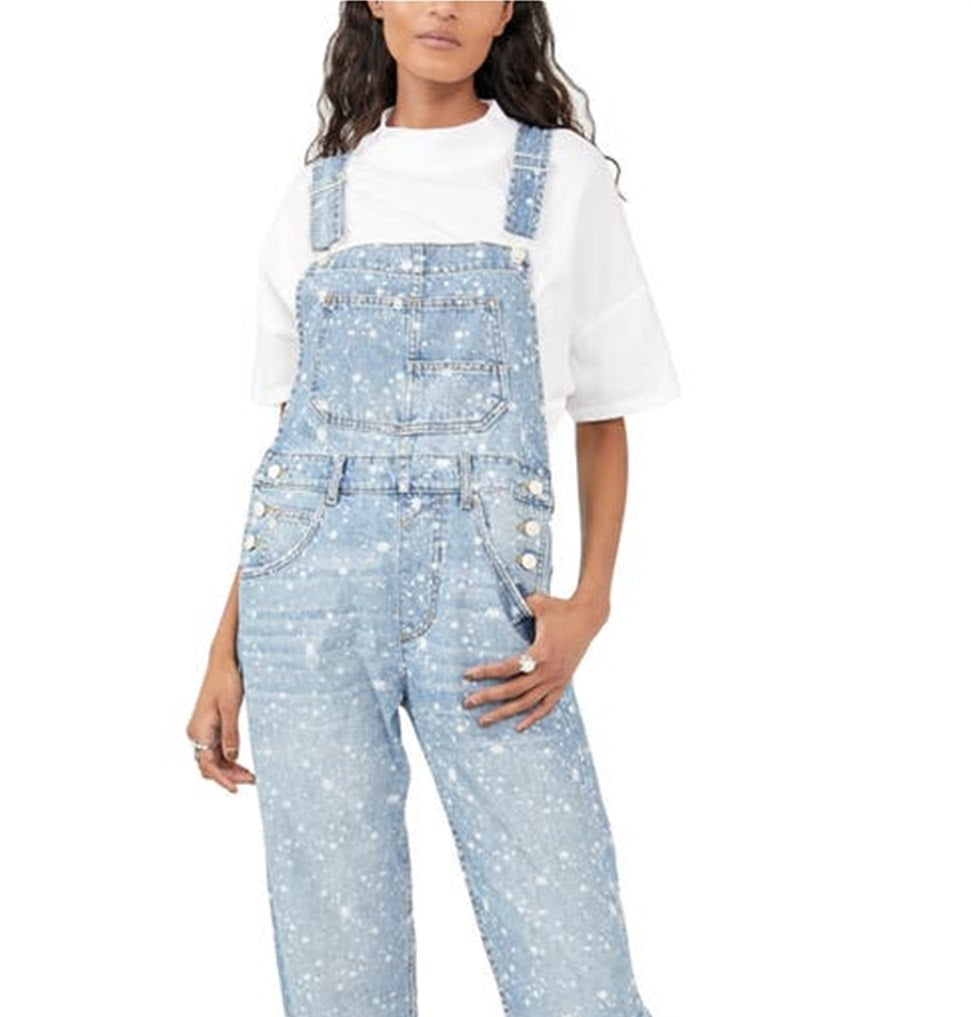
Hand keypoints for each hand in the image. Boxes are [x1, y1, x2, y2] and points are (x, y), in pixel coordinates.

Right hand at [186, 651, 255, 792]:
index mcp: (199, 730)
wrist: (222, 662)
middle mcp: (196, 733)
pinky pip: (215, 748)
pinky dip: (226, 758)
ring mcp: (201, 730)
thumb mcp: (231, 707)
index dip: (223, 779)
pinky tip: (240, 762)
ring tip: (249, 775)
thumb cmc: (226, 680)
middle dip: (228, 776)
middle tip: (252, 780)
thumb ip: (231, 734)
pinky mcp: (207, 726)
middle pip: (210, 765)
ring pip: (212, 758)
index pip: (209, 764)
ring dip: (228, 768)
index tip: (236, 789)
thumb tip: (232, 758)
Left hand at [462, 591, 608, 731]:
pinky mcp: (563, 683)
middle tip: (468, 703)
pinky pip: (547, 706)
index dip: (486, 672)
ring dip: (504, 713)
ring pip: (527, 703)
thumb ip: (518, 605)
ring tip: (484, 720)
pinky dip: (533, 717)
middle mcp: (548, 670)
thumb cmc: (561, 608)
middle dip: (488, 697)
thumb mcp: (538, 603)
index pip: (507, 668)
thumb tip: (499, 602)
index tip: (467, 675)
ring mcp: (556, 679)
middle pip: (513, 690)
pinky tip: (518, 726)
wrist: (588, 617)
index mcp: (540, 652)